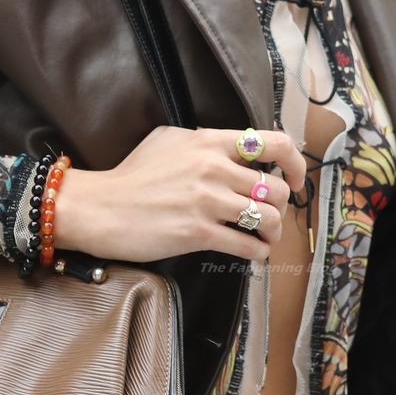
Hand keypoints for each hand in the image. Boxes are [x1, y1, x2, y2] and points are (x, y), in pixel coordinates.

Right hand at [51, 125, 306, 264]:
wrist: (99, 208)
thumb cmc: (131, 177)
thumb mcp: (167, 140)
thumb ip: (202, 141)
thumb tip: (230, 148)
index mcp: (209, 142)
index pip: (274, 143)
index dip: (295, 163)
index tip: (296, 179)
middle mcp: (213, 167)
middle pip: (278, 188)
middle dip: (282, 208)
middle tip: (269, 216)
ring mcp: (207, 200)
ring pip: (269, 218)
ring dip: (272, 232)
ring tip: (263, 237)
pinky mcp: (198, 232)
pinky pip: (247, 245)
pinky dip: (257, 253)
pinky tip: (251, 254)